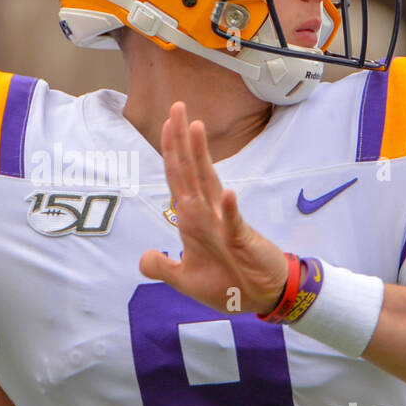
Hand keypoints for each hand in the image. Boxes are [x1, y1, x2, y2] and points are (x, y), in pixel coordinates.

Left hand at [138, 101, 288, 314]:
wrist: (261, 299)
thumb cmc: (228, 285)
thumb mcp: (186, 281)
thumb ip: (163, 268)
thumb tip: (144, 258)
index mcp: (193, 220)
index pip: (178, 179)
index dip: (170, 152)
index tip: (166, 123)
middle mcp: (207, 214)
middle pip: (190, 171)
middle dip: (181, 140)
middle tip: (177, 106)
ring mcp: (224, 224)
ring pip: (209, 184)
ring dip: (201, 157)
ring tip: (196, 128)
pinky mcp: (242, 240)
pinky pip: (233, 223)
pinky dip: (229, 209)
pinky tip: (226, 193)